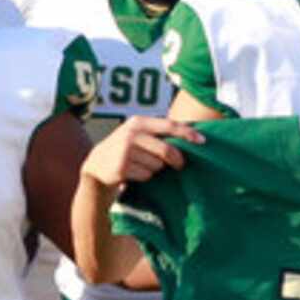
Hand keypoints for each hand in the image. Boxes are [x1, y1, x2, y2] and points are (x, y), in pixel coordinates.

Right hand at [81, 116, 205, 190]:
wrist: (96, 166)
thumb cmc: (125, 150)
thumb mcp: (138, 135)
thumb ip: (158, 133)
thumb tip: (191, 134)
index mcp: (138, 122)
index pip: (169, 125)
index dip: (187, 133)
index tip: (202, 141)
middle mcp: (131, 134)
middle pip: (166, 150)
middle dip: (176, 160)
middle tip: (180, 165)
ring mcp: (125, 150)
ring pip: (157, 165)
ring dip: (156, 169)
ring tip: (142, 166)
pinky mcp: (122, 167)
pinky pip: (147, 175)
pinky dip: (145, 177)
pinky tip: (134, 173)